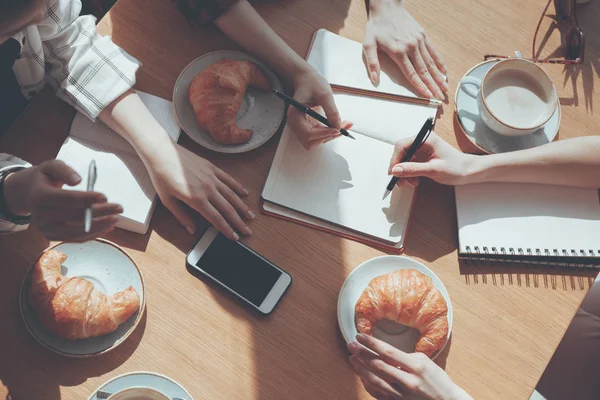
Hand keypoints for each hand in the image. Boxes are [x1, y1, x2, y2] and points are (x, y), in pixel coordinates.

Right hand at [3, 160, 120, 240]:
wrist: (28, 194)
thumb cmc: (45, 178)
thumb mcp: (51, 166)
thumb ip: (64, 170)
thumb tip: (78, 180)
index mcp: (40, 196)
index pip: (67, 199)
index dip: (87, 199)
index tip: (105, 197)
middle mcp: (41, 215)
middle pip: (74, 217)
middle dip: (99, 213)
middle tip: (119, 208)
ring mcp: (46, 228)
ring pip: (76, 232)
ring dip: (99, 227)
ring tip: (115, 219)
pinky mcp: (52, 236)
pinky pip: (75, 238)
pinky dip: (92, 234)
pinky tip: (106, 227)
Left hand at [147, 144, 253, 239]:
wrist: (162, 153)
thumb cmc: (162, 177)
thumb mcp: (168, 201)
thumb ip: (182, 216)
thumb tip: (192, 229)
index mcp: (196, 199)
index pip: (216, 219)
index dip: (227, 229)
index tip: (234, 237)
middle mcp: (207, 189)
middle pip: (228, 209)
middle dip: (239, 222)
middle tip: (247, 231)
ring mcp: (211, 177)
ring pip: (231, 195)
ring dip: (242, 207)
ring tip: (250, 216)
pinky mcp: (212, 168)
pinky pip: (228, 179)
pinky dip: (238, 187)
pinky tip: (245, 193)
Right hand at [288, 66, 349, 149]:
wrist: (306, 78)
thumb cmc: (312, 82)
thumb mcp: (324, 94)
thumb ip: (331, 111)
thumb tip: (338, 126)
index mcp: (295, 116)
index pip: (308, 134)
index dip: (324, 134)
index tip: (338, 129)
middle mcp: (296, 124)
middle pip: (311, 141)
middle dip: (328, 136)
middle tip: (343, 128)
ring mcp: (301, 127)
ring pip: (316, 140)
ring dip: (331, 135)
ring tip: (345, 126)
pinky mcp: (308, 126)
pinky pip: (319, 135)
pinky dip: (330, 132)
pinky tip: (340, 125)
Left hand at [348, 334, 472, 399]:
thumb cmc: (437, 380)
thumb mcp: (425, 361)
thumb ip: (405, 356)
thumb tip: (385, 352)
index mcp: (416, 366)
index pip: (388, 352)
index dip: (371, 343)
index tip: (360, 336)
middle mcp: (408, 381)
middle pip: (378, 365)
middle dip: (362, 353)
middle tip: (351, 345)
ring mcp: (402, 394)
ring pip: (375, 380)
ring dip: (360, 368)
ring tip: (352, 358)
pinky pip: (377, 393)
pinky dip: (367, 383)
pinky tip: (361, 375)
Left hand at [364, 0, 447, 99]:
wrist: (387, 8)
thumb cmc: (376, 27)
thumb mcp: (368, 44)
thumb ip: (372, 63)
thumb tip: (374, 80)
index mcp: (398, 52)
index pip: (411, 74)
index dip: (420, 86)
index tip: (428, 96)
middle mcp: (411, 47)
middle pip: (424, 71)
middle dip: (433, 86)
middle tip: (440, 97)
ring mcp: (419, 41)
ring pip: (430, 63)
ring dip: (439, 77)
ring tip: (445, 88)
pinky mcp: (423, 36)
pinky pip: (433, 51)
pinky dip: (439, 62)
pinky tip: (444, 71)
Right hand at [389, 133, 475, 185]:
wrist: (469, 171)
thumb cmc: (456, 167)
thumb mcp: (433, 169)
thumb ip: (413, 169)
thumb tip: (395, 170)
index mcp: (425, 139)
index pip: (401, 145)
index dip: (395, 160)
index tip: (393, 173)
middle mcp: (422, 142)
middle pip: (401, 153)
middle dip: (399, 168)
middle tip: (400, 181)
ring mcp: (422, 150)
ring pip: (404, 161)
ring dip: (404, 173)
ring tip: (410, 183)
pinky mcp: (423, 158)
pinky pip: (410, 165)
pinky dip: (409, 174)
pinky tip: (414, 181)